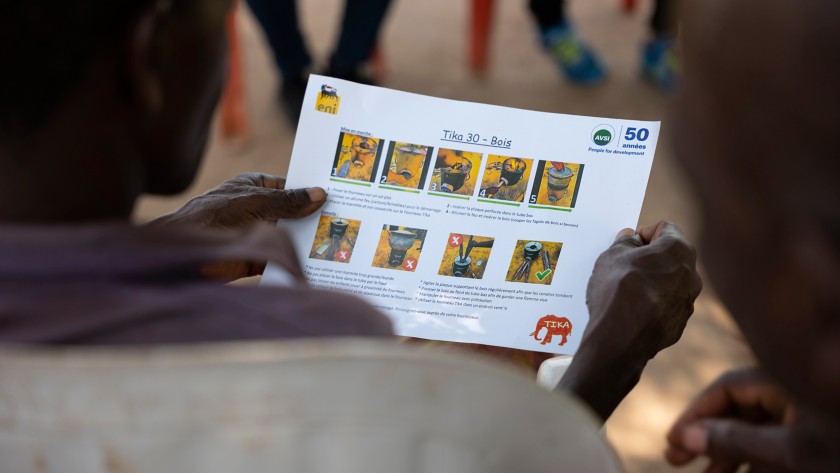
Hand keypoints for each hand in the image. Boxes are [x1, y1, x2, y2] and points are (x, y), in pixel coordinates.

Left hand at [149, 173, 325, 279]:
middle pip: (294, 212)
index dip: (312, 190)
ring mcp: (258, 234)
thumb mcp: (253, 203)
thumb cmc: (210, 219)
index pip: (291, 185)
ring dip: (310, 241)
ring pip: (291, 236)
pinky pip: (283, 258)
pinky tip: (320, 263)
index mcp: (255, 186)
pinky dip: (297, 261)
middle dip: (316, 217)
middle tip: (349, 219)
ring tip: (342, 242)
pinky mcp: (257, 260)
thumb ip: (287, 200)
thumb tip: (319, 194)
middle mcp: (259, 209)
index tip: (341, 194)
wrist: (180, 258)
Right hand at [558, 221, 701, 420]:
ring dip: (651, 282)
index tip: (627, 245)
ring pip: (669, 283)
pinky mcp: (680, 324)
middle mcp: (692, 274)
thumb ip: (625, 242)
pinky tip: (631, 311)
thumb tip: (631, 239)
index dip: (643, 233)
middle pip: (670, 256)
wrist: (620, 337)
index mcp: (678, 250)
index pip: (665, 228)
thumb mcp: (612, 255)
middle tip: (624, 266)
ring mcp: (688, 302)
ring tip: (625, 291)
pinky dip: (652, 304)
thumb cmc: (617, 289)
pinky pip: (666, 306)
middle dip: (649, 258)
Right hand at [666, 368, 839, 472]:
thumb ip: (735, 441)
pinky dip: (753, 458)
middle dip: (706, 436)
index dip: (695, 414)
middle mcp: (793, 393)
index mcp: (786, 382)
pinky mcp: (815, 436)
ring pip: (754, 430)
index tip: (673, 439)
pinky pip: (776, 443)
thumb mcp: (788, 452)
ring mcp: (805, 415)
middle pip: (737, 410)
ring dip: (726, 453)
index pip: (726, 388)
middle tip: (674, 458)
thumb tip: (685, 436)